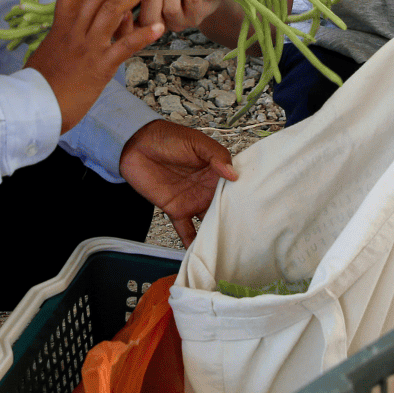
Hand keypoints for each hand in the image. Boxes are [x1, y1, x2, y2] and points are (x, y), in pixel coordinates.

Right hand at [28, 0, 165, 133]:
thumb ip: (59, 38)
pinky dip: (143, 35)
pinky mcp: (100, 67)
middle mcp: (74, 32)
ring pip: (113, 12)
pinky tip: (159, 27)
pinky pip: (124, 46)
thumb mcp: (45, 52)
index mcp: (60, 27)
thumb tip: (66, 30)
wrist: (35, 108)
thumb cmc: (38, 84)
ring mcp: (88, 48)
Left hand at [119, 119, 237, 244]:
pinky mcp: (176, 210)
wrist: (136, 145)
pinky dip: (192, 242)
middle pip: (225, 208)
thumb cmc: (167, 137)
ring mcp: (192, 201)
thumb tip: (233, 174)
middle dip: (235, 221)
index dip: (245, 197)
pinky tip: (200, 254)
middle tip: (249, 236)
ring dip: (217, 233)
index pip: (235, 187)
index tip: (257, 210)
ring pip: (209, 221)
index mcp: (216, 170)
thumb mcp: (196, 141)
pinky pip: (186, 230)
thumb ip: (215, 155)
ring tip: (231, 249)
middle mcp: (207, 188)